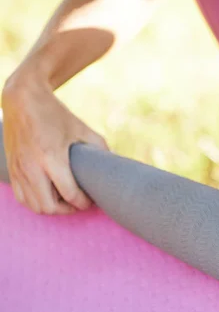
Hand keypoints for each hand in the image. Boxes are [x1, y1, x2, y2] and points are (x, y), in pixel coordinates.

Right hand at [2, 72, 107, 214]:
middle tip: (80, 203)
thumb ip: (101, 148)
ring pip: (34, 206)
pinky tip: (49, 194)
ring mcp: (19, 169)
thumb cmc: (56, 115)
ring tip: (66, 200)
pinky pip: (22, 198)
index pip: (70, 194)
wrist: (22, 100)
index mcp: (52, 157)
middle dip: (69, 210)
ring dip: (53, 208)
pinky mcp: (11, 169)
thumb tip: (115, 163)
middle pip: (50, 206)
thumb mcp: (83, 129)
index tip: (92, 201)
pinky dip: (36, 202)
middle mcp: (32, 166)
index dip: (84, 203)